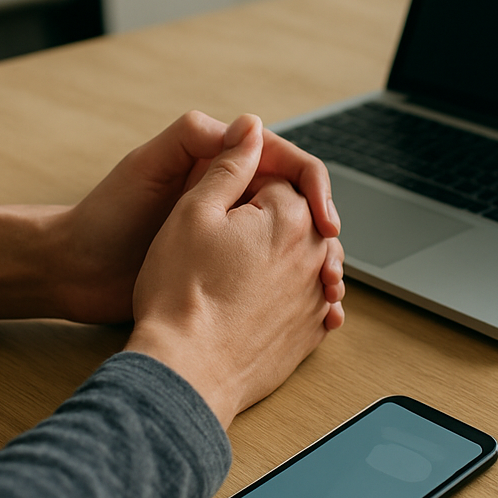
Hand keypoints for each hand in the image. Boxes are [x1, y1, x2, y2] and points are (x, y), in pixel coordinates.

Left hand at [0, 111, 341, 323]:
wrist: (75, 272)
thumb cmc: (105, 216)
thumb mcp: (147, 167)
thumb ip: (193, 139)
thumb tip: (251, 125)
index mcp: (219, 167)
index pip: (286, 166)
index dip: (314, 191)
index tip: (325, 222)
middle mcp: (233, 199)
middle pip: (299, 208)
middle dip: (324, 235)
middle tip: (333, 268)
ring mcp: (232, 237)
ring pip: (294, 246)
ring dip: (318, 266)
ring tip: (330, 295)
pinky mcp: (226, 273)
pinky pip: (275, 278)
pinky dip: (299, 293)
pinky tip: (315, 313)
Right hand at [125, 115, 343, 427]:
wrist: (185, 370)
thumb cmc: (180, 290)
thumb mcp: (193, 211)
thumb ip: (229, 165)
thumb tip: (252, 127)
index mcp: (292, 216)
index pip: (279, 181)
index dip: (244, 188)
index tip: (215, 210)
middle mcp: (315, 255)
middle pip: (299, 219)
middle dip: (268, 222)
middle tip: (222, 244)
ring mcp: (317, 298)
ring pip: (306, 260)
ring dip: (281, 258)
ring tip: (237, 274)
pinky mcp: (310, 334)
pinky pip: (309, 302)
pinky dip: (289, 295)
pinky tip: (257, 302)